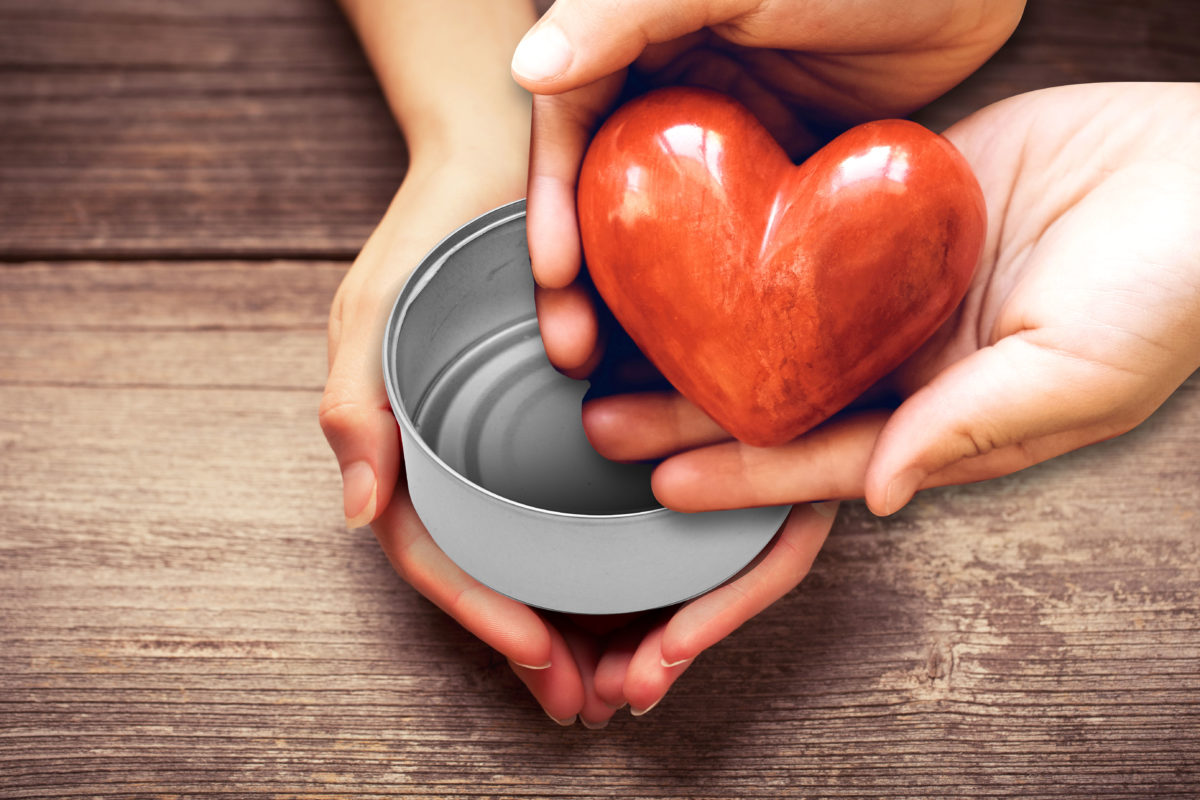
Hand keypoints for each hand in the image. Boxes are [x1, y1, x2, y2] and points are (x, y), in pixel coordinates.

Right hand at [318, 160, 591, 722]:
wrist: (507, 152)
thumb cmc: (430, 228)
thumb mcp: (374, 307)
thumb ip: (354, 404)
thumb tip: (356, 516)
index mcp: (415, 450)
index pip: (440, 553)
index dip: (482, 612)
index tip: (539, 655)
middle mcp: (473, 458)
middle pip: (502, 571)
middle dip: (540, 647)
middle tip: (590, 704)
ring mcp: (527, 442)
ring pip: (553, 553)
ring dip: (587, 621)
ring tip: (631, 679)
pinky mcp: (582, 416)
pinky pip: (599, 500)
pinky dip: (621, 555)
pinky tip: (659, 592)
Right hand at [511, 0, 1024, 372]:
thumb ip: (623, 12)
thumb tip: (529, 67)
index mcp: (643, 37)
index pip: (571, 128)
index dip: (553, 204)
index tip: (554, 273)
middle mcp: (676, 92)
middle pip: (607, 196)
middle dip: (585, 277)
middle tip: (575, 349)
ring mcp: (732, 137)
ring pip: (665, 231)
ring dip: (641, 300)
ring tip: (627, 370)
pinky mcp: (784, 174)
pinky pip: (733, 242)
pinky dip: (712, 294)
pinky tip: (705, 343)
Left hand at [583, 83, 1199, 518]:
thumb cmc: (1169, 284)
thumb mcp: (1078, 372)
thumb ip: (973, 427)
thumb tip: (881, 491)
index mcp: (943, 418)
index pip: (824, 462)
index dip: (745, 479)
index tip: (665, 485)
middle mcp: (906, 364)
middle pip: (779, 404)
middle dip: (692, 424)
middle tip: (603, 428)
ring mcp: (893, 293)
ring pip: (776, 327)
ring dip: (702, 342)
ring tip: (618, 347)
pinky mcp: (890, 221)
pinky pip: (804, 244)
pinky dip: (743, 257)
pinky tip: (684, 258)